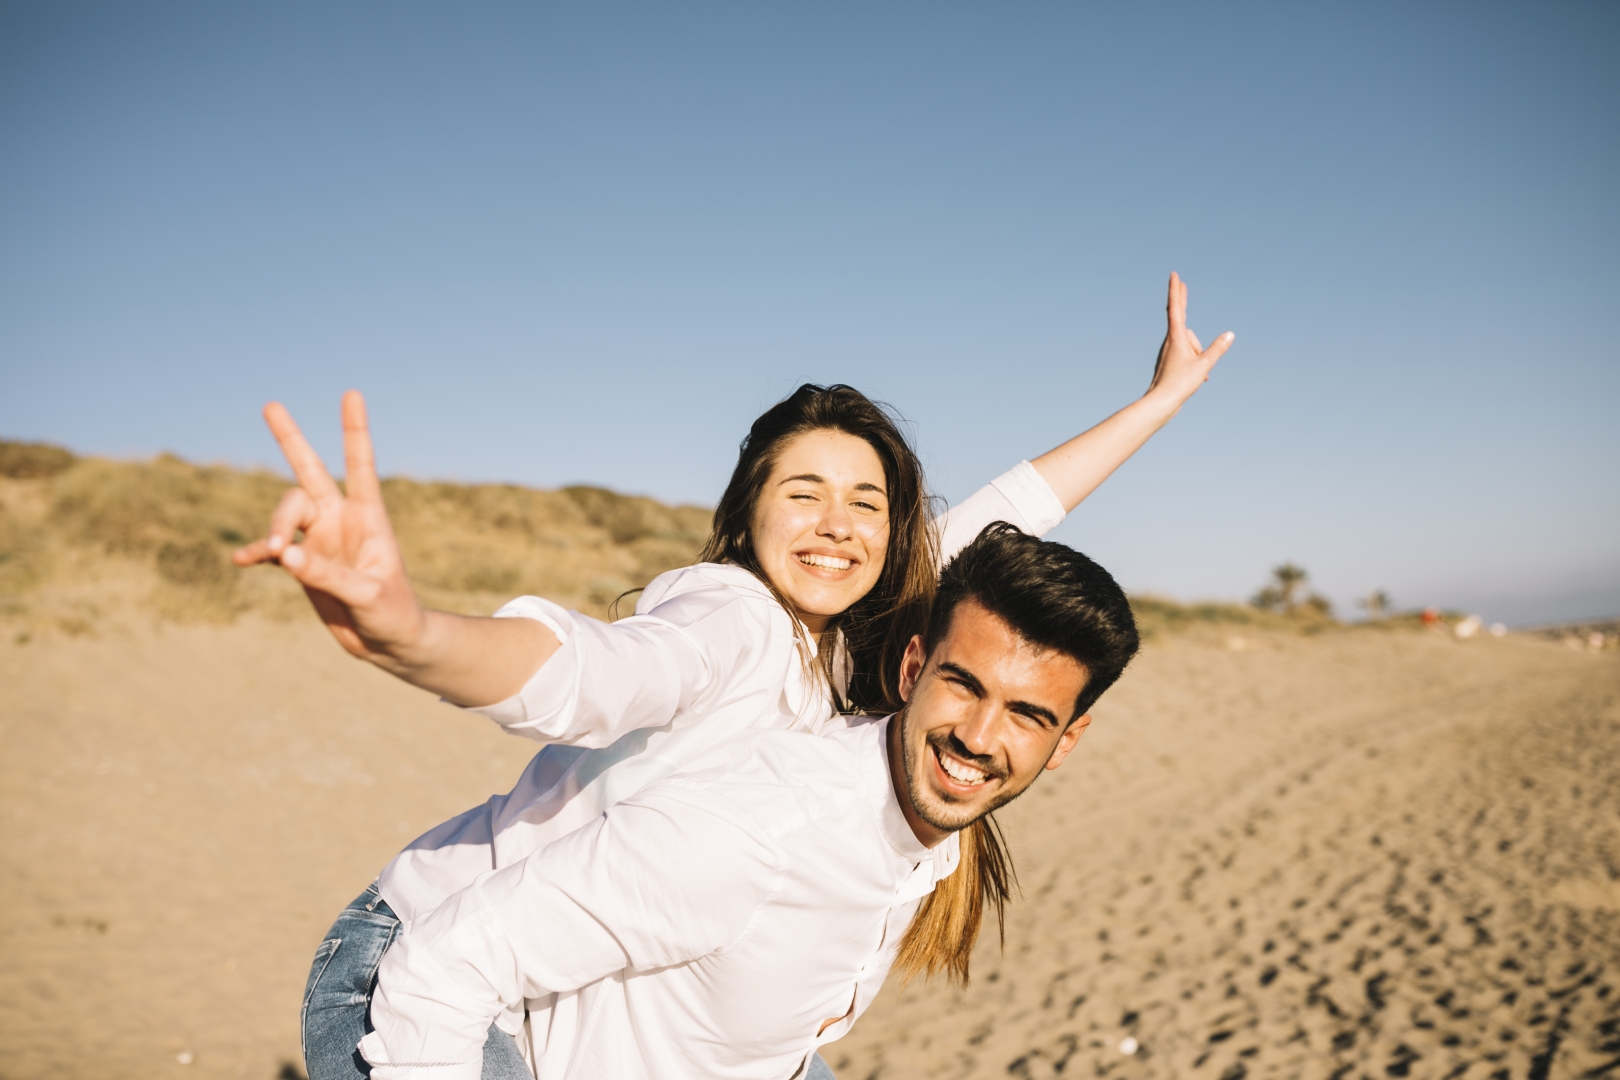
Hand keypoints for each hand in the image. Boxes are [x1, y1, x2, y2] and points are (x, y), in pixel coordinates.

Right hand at [233, 391, 427, 666]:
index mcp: (369, 518)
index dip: (355, 430)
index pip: (360, 466)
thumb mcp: (367, 595)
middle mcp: (341, 521)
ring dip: (274, 530)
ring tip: (272, 553)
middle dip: (291, 439)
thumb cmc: (393, 615)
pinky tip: (240, 560)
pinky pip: (271, 549)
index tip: (352, 394)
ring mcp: (319, 540)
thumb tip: (285, 555)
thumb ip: (328, 574)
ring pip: (285, 514)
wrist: (387, 643)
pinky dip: (257, 551)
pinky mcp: (303, 564)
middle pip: (310, 472)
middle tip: (271, 404)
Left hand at [1145, 271, 1233, 404]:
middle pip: (1182, 321)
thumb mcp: (1204, 366)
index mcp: (1175, 337)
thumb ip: (1217, 349)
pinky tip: (1201, 378)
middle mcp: (1169, 341)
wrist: (1161, 403)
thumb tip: (1230, 335)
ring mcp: (1168, 351)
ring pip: (1189, 344)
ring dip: (1198, 354)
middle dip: (1182, 302)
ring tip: (1199, 374)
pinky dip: (1196, 362)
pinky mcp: (1170, 362)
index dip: (1176, 291)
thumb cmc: (1180, 384)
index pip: (1176, 308)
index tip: (1174, 275)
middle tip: (1182, 283)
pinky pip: (1187, 355)